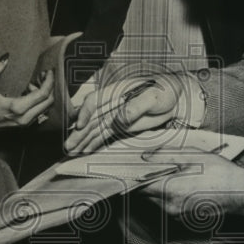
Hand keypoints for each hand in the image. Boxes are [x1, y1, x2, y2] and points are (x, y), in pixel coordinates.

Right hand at [0, 58, 53, 140]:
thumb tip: (6, 56)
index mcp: (16, 108)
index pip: (42, 94)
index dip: (49, 81)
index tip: (48, 71)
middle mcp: (24, 118)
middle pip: (48, 102)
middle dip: (50, 86)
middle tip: (43, 75)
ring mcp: (25, 124)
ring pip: (45, 108)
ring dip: (44, 94)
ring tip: (33, 83)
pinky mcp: (23, 126)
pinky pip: (39, 112)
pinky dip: (40, 102)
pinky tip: (29, 93)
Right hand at [64, 76, 181, 154]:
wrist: (174, 96)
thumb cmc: (165, 91)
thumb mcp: (153, 97)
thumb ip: (135, 107)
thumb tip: (119, 119)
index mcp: (116, 92)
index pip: (95, 101)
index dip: (85, 113)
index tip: (80, 126)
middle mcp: (111, 104)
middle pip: (91, 118)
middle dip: (79, 133)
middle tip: (68, 146)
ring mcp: (114, 116)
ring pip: (94, 129)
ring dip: (82, 140)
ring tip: (70, 152)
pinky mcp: (120, 126)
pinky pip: (103, 135)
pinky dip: (93, 143)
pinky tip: (84, 151)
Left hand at [138, 148, 243, 217]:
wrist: (240, 193)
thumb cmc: (218, 172)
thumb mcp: (192, 156)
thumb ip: (165, 155)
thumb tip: (145, 156)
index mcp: (169, 189)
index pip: (138, 185)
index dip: (134, 174)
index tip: (134, 165)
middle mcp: (169, 206)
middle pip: (146, 194)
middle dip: (147, 181)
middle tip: (154, 166)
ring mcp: (176, 214)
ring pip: (156, 201)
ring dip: (159, 188)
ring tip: (172, 174)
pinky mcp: (184, 218)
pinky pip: (168, 206)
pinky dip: (169, 196)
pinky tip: (182, 185)